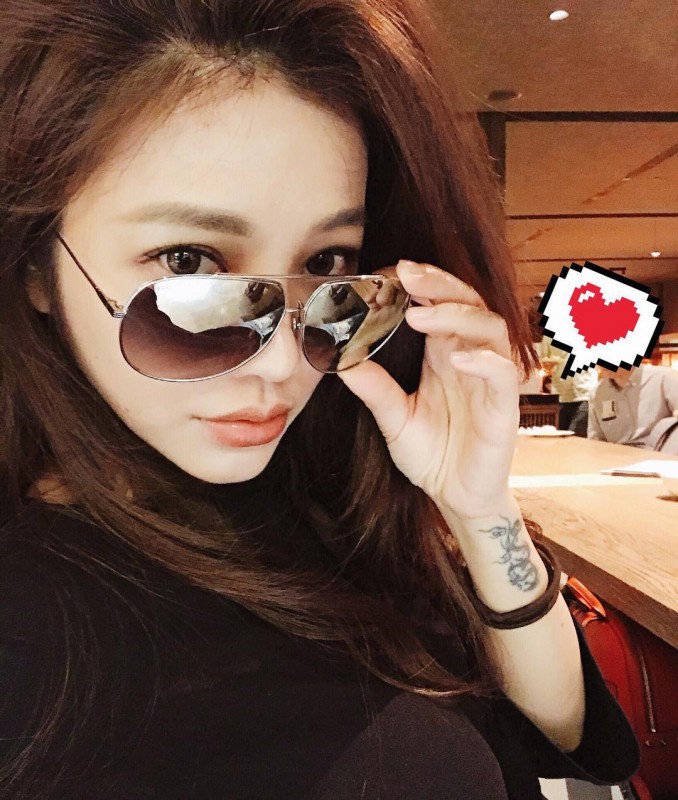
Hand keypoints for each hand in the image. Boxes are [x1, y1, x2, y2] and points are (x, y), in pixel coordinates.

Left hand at [337, 260, 519, 519]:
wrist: (456, 497)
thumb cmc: (432, 455)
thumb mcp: (394, 419)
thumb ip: (375, 389)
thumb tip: (341, 362)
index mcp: (443, 355)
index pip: (441, 305)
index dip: (424, 284)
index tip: (393, 270)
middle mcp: (470, 359)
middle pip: (468, 304)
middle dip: (440, 285)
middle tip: (408, 275)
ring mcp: (490, 381)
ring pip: (491, 328)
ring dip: (457, 316)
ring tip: (421, 317)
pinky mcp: (503, 407)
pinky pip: (503, 374)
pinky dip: (484, 361)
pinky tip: (457, 358)